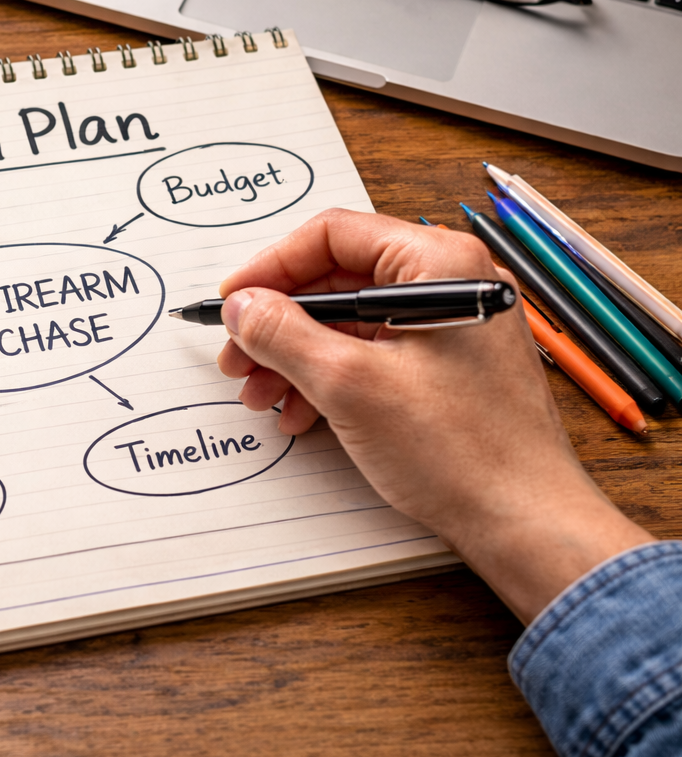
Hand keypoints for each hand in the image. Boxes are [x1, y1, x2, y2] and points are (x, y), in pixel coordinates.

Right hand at [216, 209, 652, 622]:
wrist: (524, 521)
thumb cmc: (462, 451)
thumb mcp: (349, 384)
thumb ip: (283, 334)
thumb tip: (242, 306)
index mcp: (439, 264)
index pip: (332, 235)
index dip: (270, 267)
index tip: (233, 302)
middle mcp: (450, 282)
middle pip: (337, 279)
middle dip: (278, 323)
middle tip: (238, 357)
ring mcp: (451, 325)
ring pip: (349, 321)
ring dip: (295, 356)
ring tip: (261, 395)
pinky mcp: (446, 365)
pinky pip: (372, 352)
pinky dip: (329, 377)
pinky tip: (300, 413)